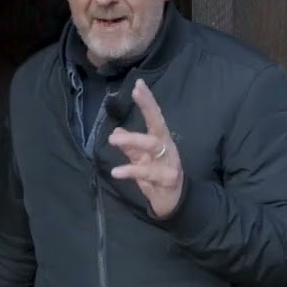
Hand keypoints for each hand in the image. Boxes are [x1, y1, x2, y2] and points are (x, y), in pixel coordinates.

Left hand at [108, 79, 182, 216]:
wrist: (173, 203)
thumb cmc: (157, 178)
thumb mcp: (141, 160)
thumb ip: (130, 147)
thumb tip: (116, 131)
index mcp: (161, 140)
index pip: (155, 116)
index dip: (147, 101)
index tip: (138, 84)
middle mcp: (166, 147)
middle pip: (158, 124)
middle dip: (148, 107)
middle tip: (135, 92)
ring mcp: (168, 162)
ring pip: (152, 146)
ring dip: (132, 140)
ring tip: (113, 139)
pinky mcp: (166, 179)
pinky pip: (147, 173)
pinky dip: (130, 171)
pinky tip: (116, 171)